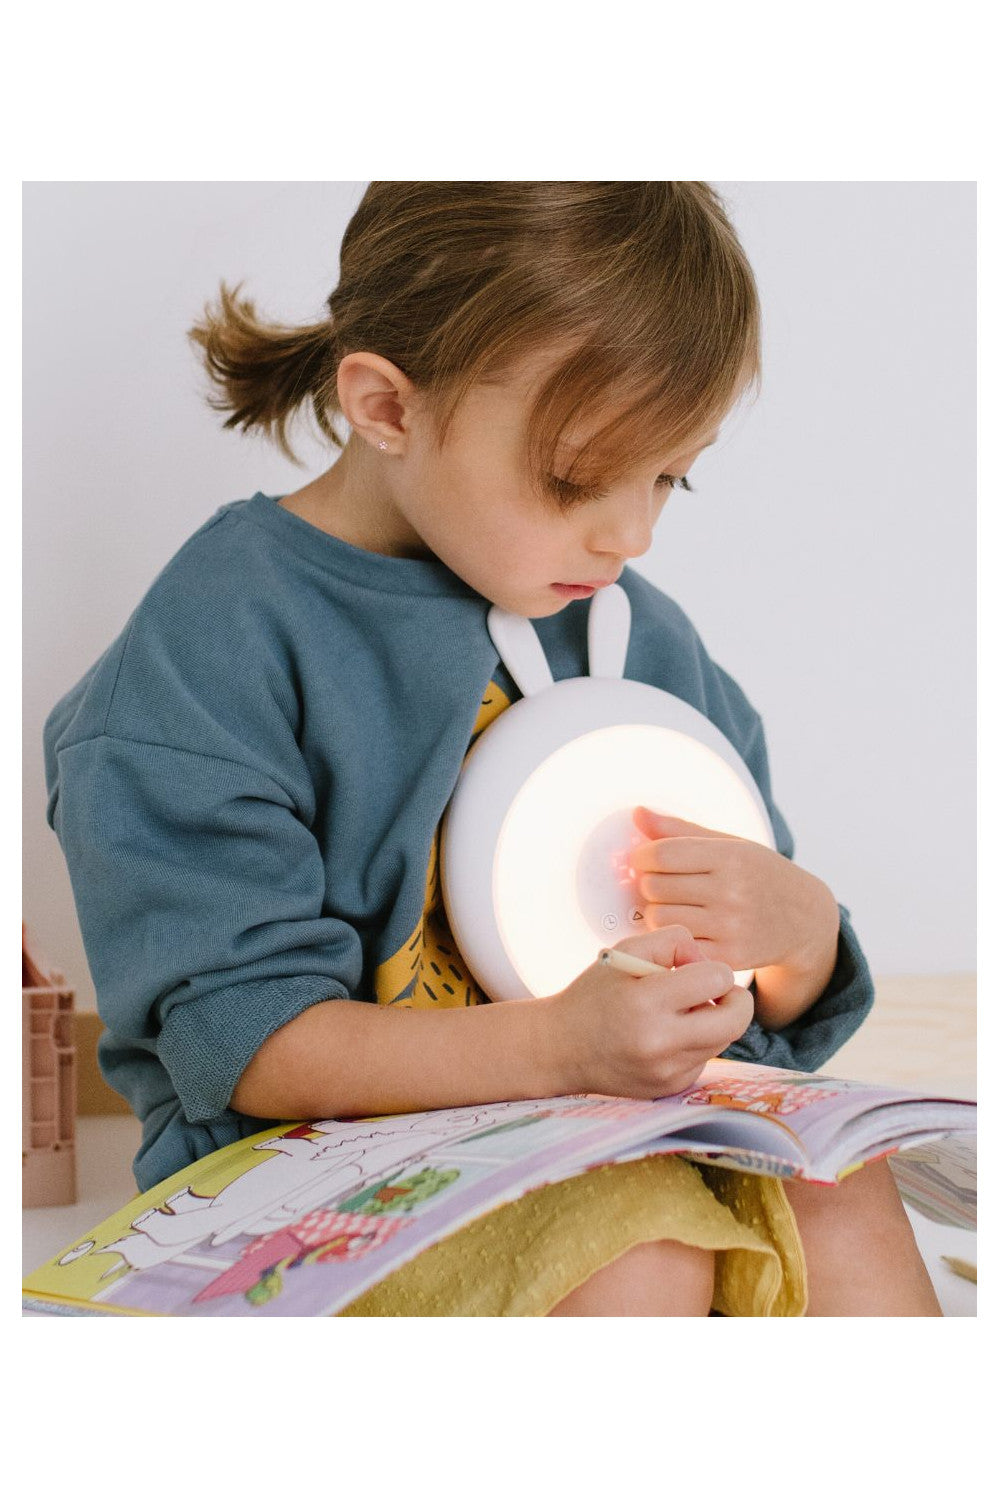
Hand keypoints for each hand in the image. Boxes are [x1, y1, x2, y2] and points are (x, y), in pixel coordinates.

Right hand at [549, 925, 753, 1098]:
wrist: (561, 1048)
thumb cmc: (594, 995)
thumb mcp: (625, 951)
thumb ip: (674, 941)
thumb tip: (709, 962)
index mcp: (645, 1002)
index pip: (717, 980)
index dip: (713, 968)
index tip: (696, 970)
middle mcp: (659, 1043)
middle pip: (736, 1020)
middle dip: (735, 999)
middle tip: (715, 991)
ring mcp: (667, 1071)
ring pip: (724, 1039)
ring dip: (713, 1020)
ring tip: (680, 1011)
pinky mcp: (670, 1087)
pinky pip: (705, 1058)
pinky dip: (696, 1043)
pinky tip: (666, 1036)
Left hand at [629, 806, 839, 979]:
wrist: (804, 920)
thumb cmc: (760, 875)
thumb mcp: (730, 844)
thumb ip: (680, 830)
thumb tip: (638, 813)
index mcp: (730, 857)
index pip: (662, 854)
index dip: (643, 856)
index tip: (646, 860)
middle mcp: (731, 891)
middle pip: (655, 886)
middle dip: (650, 883)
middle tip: (663, 884)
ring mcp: (730, 927)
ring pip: (660, 918)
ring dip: (657, 911)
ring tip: (675, 905)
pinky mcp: (729, 956)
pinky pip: (678, 944)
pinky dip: (675, 936)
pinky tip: (687, 926)